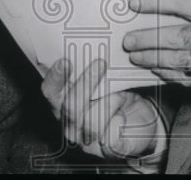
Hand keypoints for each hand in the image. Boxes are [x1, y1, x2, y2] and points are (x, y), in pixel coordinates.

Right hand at [41, 57, 162, 159]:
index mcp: (63, 103)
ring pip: (91, 122)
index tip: (66, 60)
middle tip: (100, 63)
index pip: (50, 92)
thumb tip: (93, 42)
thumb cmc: (116, 93)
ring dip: (108, 101)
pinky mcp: (108, 149)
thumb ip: (93, 66)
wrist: (139, 119)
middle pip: (70, 106)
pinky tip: (124, 113)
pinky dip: (119, 121)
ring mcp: (87, 140)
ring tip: (121, 92)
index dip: (55, 77)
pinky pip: (111, 136)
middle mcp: (70, 123)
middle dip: (86, 84)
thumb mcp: (105, 78)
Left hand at [124, 0, 190, 101]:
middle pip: (172, 36)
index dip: (154, 2)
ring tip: (136, 56)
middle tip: (128, 40)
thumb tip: (166, 10)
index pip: (181, 2)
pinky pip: (186, 79)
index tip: (134, 3)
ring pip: (174, 60)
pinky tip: (157, 70)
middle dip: (145, 38)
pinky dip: (168, 74)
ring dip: (151, 58)